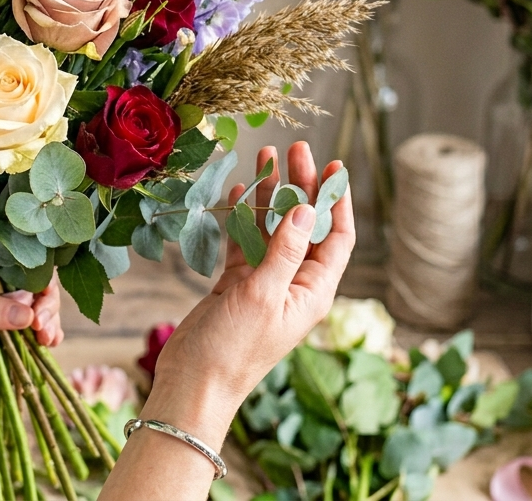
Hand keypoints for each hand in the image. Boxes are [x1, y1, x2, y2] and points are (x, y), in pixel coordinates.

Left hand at [0, 277, 62, 386]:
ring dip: (47, 324)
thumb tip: (27, 313)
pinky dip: (38, 340)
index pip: (20, 263)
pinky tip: (46, 347)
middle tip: (42, 328)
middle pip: (34, 288)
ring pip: (33, 312)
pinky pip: (23, 336)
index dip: (38, 281)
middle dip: (46, 307)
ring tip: (46, 340)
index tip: (40, 306)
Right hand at [139, 141, 354, 446]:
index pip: (338, 237)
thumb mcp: (262, 295)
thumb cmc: (232, 349)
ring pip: (273, 229)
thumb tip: (308, 209)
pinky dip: (242, 218)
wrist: (194, 383)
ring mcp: (264, 284)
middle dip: (302, 186)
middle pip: (306, 226)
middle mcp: (293, 284)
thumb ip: (285, 250)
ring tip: (265, 158)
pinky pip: (245, 243)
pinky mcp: (237, 285)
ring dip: (270, 196)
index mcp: (312, 291)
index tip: (334, 165)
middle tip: (295, 149)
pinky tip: (237, 193)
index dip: (337, 200)